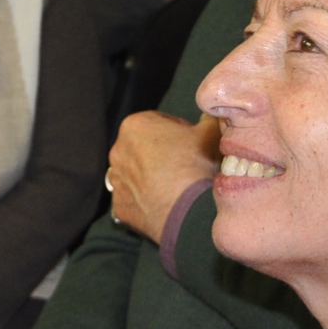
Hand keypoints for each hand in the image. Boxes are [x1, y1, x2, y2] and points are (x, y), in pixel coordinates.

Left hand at [106, 112, 219, 243]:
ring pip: (136, 174)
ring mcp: (116, 181)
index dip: (178, 130)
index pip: (158, 121)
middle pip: (143, 147)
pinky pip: (134, 199)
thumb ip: (207, 118)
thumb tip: (209, 117)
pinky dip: (147, 200)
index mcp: (135, 125)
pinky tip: (166, 203)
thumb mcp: (211, 132)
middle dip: (161, 153)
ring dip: (151, 176)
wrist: (190, 211)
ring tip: (176, 185)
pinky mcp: (119, 207)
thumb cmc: (198, 166)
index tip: (192, 142)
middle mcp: (118, 151)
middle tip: (186, 163)